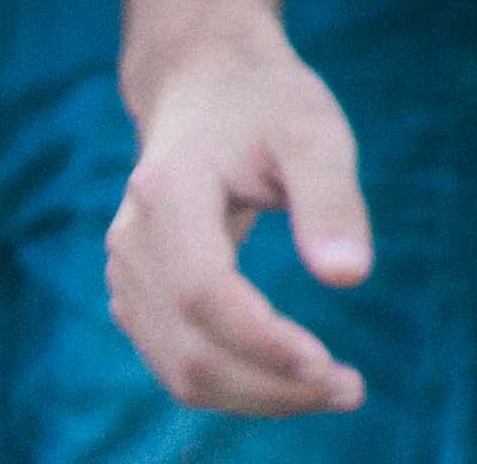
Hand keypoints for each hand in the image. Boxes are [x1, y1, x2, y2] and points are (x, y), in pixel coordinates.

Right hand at [103, 22, 372, 418]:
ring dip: (253, 395)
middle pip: (187, 349)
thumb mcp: (313, 130)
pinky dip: (232, 381)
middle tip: (351, 391)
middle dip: (269, 387)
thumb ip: (331, 201)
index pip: (205, 293)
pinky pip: (175, 357)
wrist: (203, 81)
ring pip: (177, 367)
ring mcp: (125, 273)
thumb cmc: (266, 101)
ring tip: (335, 389)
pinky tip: (292, 377)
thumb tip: (351, 278)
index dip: (261, 341)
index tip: (329, 367)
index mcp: (169, 194)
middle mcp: (131, 242)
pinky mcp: (137, 293)